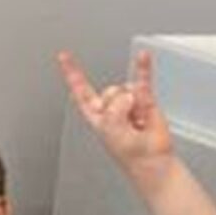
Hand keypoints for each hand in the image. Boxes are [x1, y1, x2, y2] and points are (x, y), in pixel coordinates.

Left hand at [60, 48, 172, 180]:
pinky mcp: (146, 100)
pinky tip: (143, 56)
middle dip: (118, 106)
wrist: (151, 158)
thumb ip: (114, 108)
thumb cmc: (128, 150)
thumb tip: (130, 95)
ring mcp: (128, 101)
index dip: (72, 72)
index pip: (80, 89)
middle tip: (127, 123)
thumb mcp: (109, 128)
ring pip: (126, 89)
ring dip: (134, 106)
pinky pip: (143, 80)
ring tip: (138, 121)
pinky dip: (143, 68)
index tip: (64, 56)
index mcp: (95, 113)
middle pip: (109, 91)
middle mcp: (110, 105)